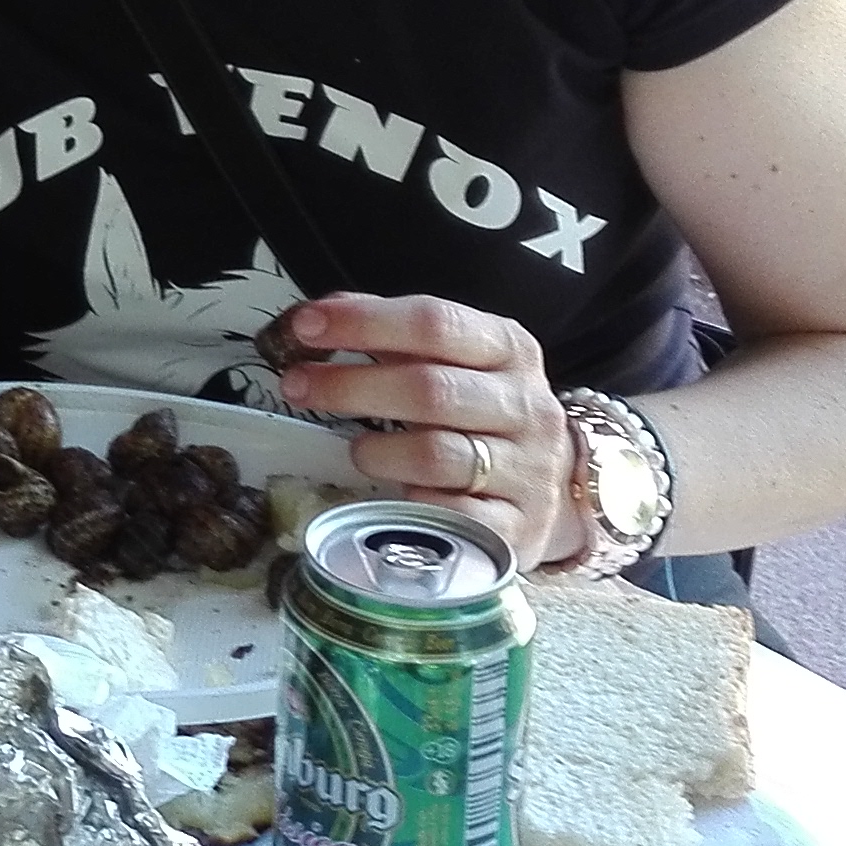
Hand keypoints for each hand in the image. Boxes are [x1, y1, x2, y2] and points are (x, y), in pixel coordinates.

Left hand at [262, 293, 583, 568]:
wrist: (549, 493)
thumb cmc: (482, 418)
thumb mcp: (455, 363)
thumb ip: (391, 335)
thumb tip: (317, 316)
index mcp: (509, 349)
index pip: (435, 322)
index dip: (365, 322)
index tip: (306, 326)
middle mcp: (526, 406)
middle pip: (431, 389)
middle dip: (352, 386)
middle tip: (297, 386)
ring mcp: (527, 470)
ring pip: (438, 455)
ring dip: (378, 451)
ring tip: (356, 451)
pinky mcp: (518, 529)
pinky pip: (451, 518)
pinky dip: (413, 507)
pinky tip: (395, 500)